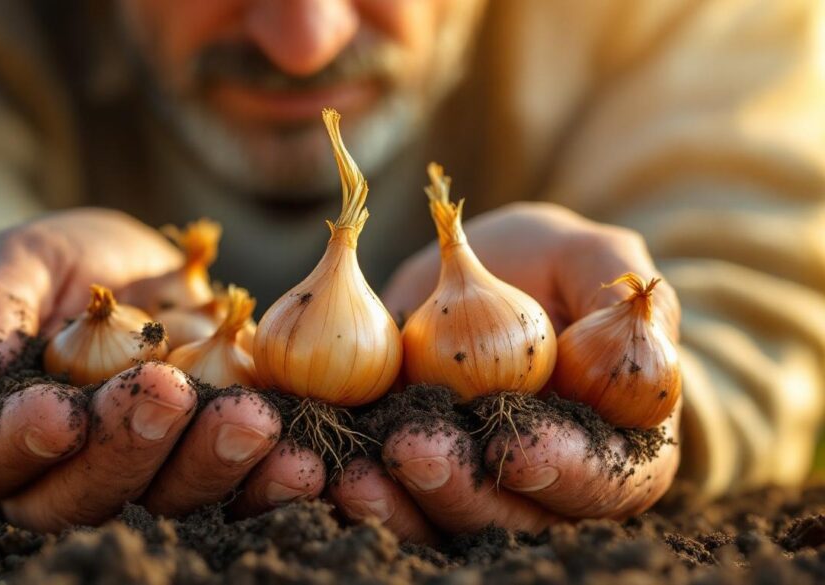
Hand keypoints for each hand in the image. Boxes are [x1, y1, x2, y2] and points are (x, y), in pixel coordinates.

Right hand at [0, 209, 324, 531]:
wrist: (137, 275)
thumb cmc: (59, 268)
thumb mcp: (19, 264)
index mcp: (4, 431)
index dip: (24, 440)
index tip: (61, 412)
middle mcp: (73, 471)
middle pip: (90, 491)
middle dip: (132, 446)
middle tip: (169, 396)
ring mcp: (153, 470)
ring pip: (174, 496)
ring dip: (217, 465)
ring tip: (254, 422)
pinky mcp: (217, 458)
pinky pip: (245, 486)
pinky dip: (276, 479)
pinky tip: (308, 462)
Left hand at [329, 203, 681, 541]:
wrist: (479, 277)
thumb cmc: (550, 267)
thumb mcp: (589, 257)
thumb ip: (618, 290)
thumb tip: (645, 340)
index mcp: (613, 446)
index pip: (604, 478)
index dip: (566, 468)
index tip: (521, 443)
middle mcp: (546, 487)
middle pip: (516, 517)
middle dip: (464, 488)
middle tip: (417, 450)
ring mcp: (475, 488)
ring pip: (445, 523)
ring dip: (399, 505)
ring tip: (356, 475)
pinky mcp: (412, 479)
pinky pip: (390, 504)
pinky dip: (359, 495)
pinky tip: (328, 471)